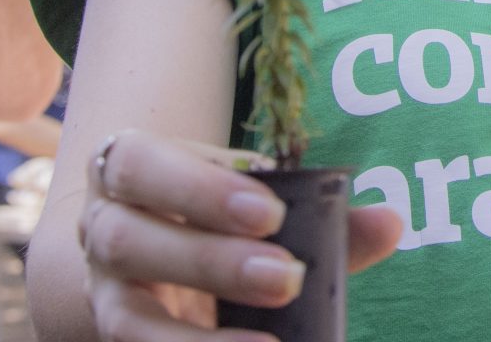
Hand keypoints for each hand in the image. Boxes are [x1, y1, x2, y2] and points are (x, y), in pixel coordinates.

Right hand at [76, 129, 403, 335]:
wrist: (150, 256)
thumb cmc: (216, 212)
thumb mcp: (254, 197)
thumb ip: (318, 212)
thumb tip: (389, 224)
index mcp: (129, 167)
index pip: (140, 165)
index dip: (199, 189)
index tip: (270, 212)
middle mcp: (102, 227)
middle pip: (129, 241)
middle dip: (210, 261)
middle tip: (286, 278)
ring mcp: (104, 292)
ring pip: (126, 317)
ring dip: (197, 337)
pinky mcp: (116, 336)